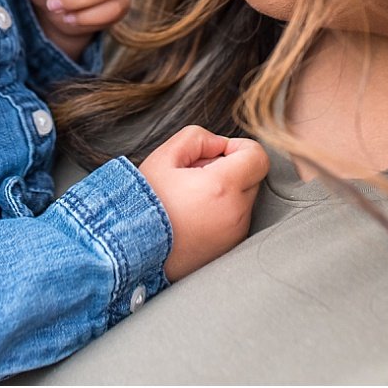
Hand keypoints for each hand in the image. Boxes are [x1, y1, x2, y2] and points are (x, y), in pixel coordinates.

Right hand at [138, 125, 269, 280]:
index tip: (216, 154)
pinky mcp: (228, 249)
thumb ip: (198, 138)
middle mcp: (236, 213)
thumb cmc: (144, 203)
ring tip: (190, 199)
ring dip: (225, 193)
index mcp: (223, 187)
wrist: (129, 248)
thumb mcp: (164, 156)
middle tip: (195, 177)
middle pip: (252, 177)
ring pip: (243, 200)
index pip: (258, 157)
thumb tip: (220, 145)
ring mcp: (234, 235)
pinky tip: (192, 217)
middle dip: (229, 170)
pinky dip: (221, 213)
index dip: (238, 147)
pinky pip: (235, 221)